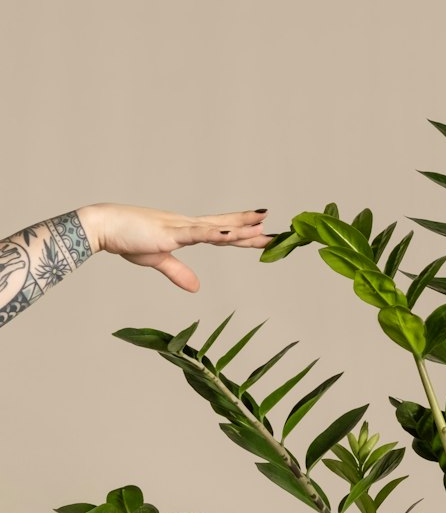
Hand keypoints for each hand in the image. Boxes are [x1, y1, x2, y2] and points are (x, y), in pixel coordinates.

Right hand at [77, 203, 272, 291]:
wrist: (103, 226)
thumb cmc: (126, 240)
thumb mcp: (157, 260)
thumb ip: (178, 273)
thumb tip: (196, 288)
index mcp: (185, 231)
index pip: (220, 232)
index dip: (241, 233)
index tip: (261, 233)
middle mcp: (187, 225)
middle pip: (225, 227)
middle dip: (250, 229)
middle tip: (275, 230)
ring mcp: (180, 227)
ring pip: (216, 227)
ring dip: (239, 226)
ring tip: (262, 224)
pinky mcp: (169, 233)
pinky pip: (196, 233)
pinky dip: (214, 232)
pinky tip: (230, 232)